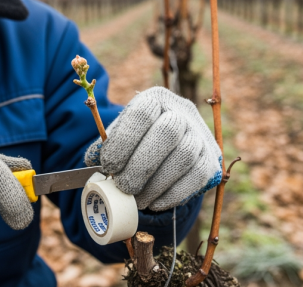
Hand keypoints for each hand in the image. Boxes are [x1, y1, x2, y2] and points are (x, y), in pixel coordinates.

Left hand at [84, 87, 221, 210]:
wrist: (170, 150)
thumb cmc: (137, 143)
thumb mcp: (119, 137)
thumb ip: (106, 148)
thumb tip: (92, 164)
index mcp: (154, 99)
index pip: (142, 113)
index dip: (124, 142)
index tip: (109, 167)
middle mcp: (181, 111)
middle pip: (168, 132)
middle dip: (141, 165)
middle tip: (123, 187)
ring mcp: (200, 134)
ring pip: (184, 155)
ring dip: (156, 183)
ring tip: (137, 200)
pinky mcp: (211, 158)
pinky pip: (196, 176)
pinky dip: (173, 194)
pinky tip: (155, 202)